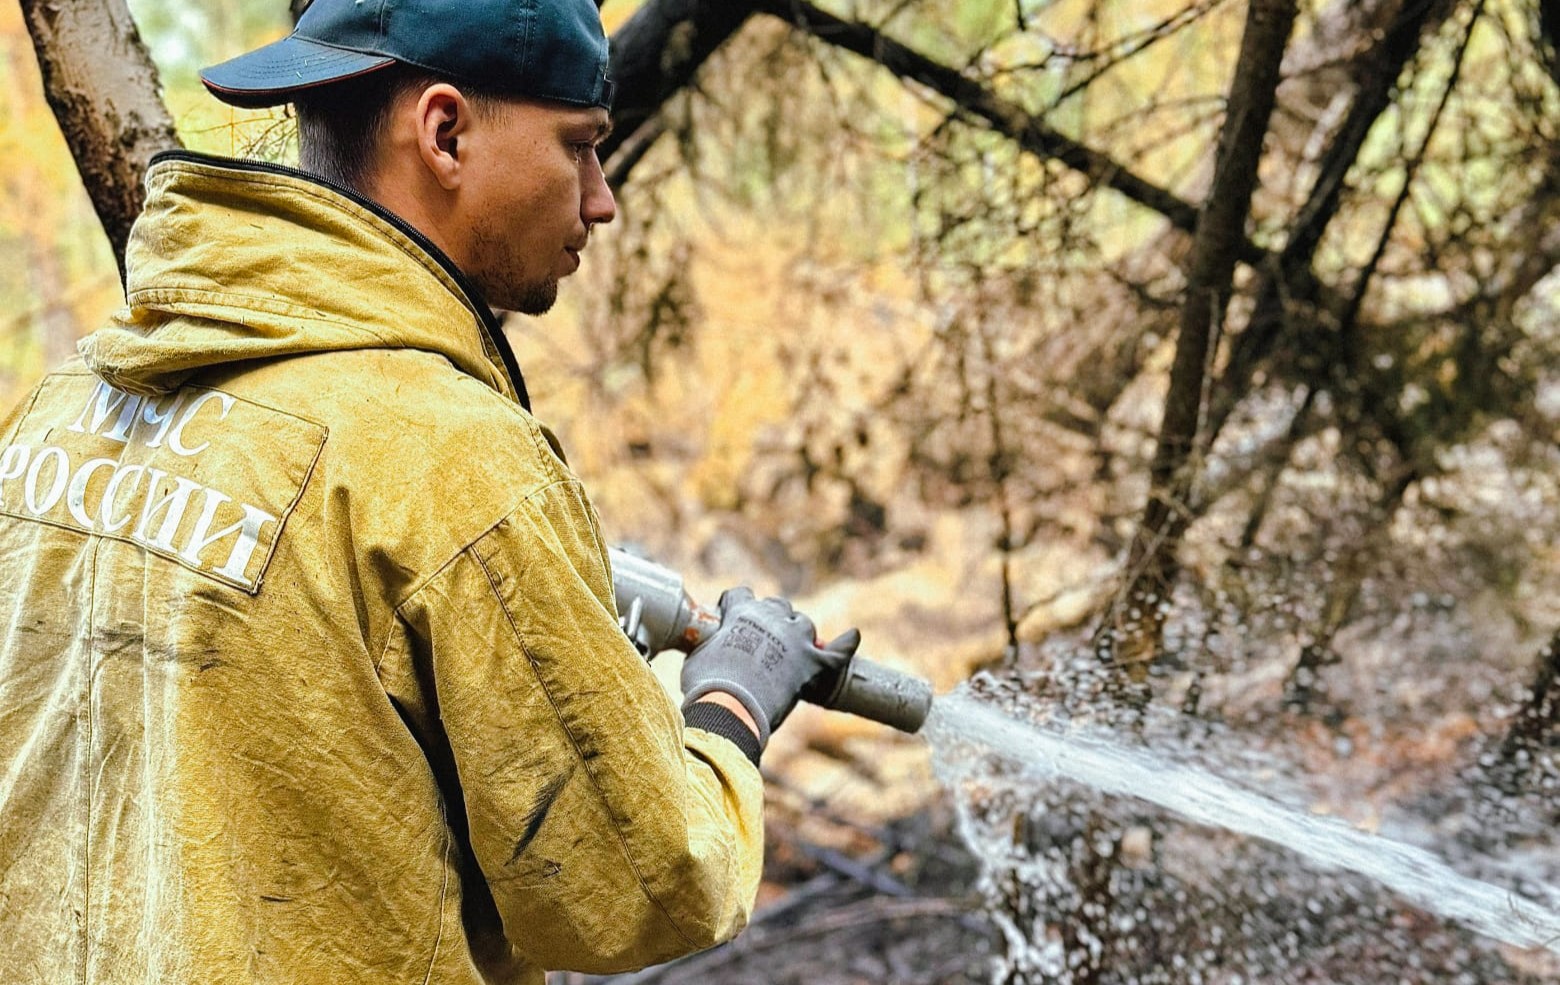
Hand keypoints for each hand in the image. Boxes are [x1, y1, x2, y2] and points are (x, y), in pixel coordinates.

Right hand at [680, 588, 856, 747]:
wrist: (729, 707)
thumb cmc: (706, 684)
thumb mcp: (696, 655)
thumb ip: (707, 643)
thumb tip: (702, 649)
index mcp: (741, 612)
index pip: (740, 595)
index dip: (737, 604)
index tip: (732, 615)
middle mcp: (770, 618)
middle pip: (777, 606)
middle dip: (772, 617)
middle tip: (764, 637)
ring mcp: (795, 639)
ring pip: (803, 624)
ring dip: (798, 632)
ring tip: (792, 648)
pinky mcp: (812, 663)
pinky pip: (836, 652)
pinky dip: (845, 645)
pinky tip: (853, 636)